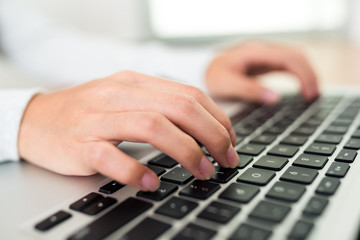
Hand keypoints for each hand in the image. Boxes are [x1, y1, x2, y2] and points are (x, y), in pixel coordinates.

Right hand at [18, 71, 237, 190]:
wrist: (36, 119)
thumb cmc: (88, 112)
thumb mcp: (125, 97)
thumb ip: (159, 106)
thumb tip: (204, 127)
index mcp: (135, 82)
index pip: (189, 94)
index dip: (218, 119)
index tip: (231, 141)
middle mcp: (119, 95)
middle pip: (179, 108)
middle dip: (212, 135)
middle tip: (226, 159)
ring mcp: (98, 119)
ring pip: (152, 126)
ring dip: (186, 151)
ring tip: (202, 171)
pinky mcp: (80, 144)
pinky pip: (112, 157)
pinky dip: (136, 171)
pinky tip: (153, 183)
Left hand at [206, 42, 318, 103]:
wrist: (208, 69)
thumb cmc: (215, 75)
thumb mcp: (226, 85)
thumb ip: (249, 90)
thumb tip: (275, 98)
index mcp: (255, 52)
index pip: (288, 58)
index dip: (303, 74)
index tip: (309, 93)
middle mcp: (264, 50)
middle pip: (296, 56)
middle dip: (309, 75)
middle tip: (314, 97)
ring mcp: (267, 55)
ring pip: (295, 59)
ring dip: (307, 75)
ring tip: (312, 95)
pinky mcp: (267, 62)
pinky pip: (289, 65)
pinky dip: (300, 75)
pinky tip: (303, 89)